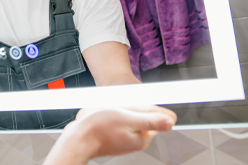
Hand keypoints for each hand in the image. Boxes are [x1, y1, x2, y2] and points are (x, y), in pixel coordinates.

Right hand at [44, 106, 176, 164]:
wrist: (75, 139)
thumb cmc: (98, 128)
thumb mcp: (128, 118)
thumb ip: (151, 119)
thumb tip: (171, 121)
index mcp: (142, 138)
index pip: (154, 116)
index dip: (145, 106)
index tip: (132, 106)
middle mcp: (135, 141)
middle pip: (141, 116)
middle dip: (130, 108)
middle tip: (117, 109)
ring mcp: (123, 140)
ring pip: (128, 117)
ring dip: (119, 110)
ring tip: (107, 113)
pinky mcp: (113, 137)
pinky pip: (117, 121)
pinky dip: (110, 115)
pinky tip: (102, 116)